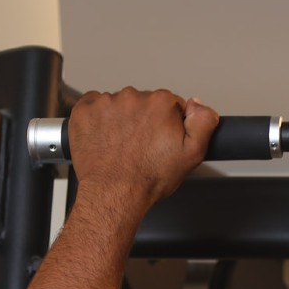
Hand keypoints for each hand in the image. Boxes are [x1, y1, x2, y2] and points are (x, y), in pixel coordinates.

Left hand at [68, 88, 218, 209]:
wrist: (113, 191)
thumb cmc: (148, 177)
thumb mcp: (192, 154)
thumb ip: (203, 123)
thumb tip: (199, 104)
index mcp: (161, 103)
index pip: (170, 103)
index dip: (169, 123)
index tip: (162, 139)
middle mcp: (133, 97)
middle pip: (144, 102)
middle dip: (144, 120)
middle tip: (142, 146)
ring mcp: (106, 103)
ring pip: (119, 105)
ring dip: (121, 119)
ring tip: (123, 145)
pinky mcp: (85, 110)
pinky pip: (93, 105)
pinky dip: (99, 118)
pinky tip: (106, 137)